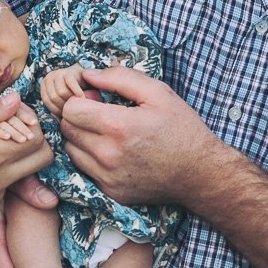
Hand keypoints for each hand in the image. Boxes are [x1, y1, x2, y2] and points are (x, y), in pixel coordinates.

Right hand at [0, 92, 50, 219]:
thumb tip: (16, 99)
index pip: (38, 138)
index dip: (30, 121)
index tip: (12, 112)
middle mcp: (2, 179)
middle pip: (43, 157)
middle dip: (35, 137)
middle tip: (12, 124)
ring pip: (29, 169)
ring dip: (23, 152)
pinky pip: (12, 180)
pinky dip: (8, 165)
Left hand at [39, 63, 89, 116]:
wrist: (84, 77)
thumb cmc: (72, 92)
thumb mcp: (61, 99)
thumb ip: (56, 105)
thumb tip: (56, 124)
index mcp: (44, 85)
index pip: (47, 101)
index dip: (56, 109)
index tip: (65, 113)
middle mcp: (49, 77)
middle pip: (54, 97)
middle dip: (64, 105)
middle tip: (73, 108)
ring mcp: (58, 73)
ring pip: (62, 92)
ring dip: (71, 99)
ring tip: (78, 102)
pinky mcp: (69, 72)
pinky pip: (71, 85)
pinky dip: (77, 93)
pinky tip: (82, 97)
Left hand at [59, 65, 222, 206]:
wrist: (200, 173)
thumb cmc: (181, 128)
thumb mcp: (157, 92)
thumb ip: (119, 78)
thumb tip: (87, 74)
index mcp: (117, 126)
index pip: (70, 109)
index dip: (80, 100)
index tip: (97, 100)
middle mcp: (107, 155)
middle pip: (67, 129)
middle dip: (79, 118)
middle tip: (102, 115)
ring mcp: (107, 177)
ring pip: (71, 150)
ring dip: (82, 139)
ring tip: (107, 134)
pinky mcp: (110, 192)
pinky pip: (84, 170)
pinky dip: (91, 159)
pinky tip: (114, 152)